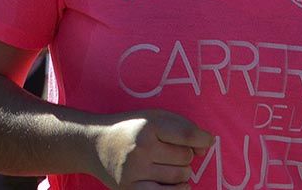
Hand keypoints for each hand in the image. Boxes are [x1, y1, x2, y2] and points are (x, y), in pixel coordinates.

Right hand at [95, 109, 213, 188]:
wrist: (95, 145)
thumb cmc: (132, 129)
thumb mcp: (155, 117)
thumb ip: (183, 128)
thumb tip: (205, 149)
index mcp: (148, 126)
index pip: (187, 135)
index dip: (203, 139)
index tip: (206, 141)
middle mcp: (141, 149)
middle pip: (186, 158)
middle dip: (186, 156)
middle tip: (173, 153)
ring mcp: (134, 172)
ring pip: (180, 178)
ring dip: (183, 174)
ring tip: (170, 166)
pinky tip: (173, 184)